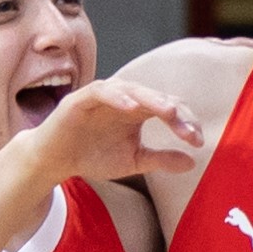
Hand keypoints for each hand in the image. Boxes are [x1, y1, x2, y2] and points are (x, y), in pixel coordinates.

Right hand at [29, 70, 206, 187]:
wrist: (55, 161)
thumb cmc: (92, 156)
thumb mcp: (132, 161)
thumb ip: (160, 159)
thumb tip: (192, 162)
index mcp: (140, 111)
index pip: (169, 108)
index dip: (186, 122)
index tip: (197, 142)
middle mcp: (125, 99)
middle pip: (156, 97)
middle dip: (175, 112)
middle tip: (189, 130)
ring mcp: (103, 96)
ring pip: (132, 89)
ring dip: (152, 99)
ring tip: (169, 112)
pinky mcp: (81, 98)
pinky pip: (102, 91)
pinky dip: (117, 97)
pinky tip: (132, 108)